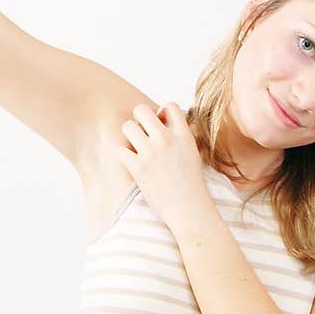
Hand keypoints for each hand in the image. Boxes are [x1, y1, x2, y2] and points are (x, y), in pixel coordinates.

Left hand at [117, 101, 213, 235]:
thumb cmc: (191, 184)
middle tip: (142, 134)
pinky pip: (120, 150)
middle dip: (139, 120)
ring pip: (127, 126)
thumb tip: (165, 119)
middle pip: (141, 110)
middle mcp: (166, 140)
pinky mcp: (138, 168)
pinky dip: (123, 155)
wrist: (188, 208)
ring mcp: (151, 153)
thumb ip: (181, 135)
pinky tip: (131, 162)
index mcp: (183, 134)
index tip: (161, 125)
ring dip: (129, 136)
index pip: (169, 105)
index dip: (162, 112)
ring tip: (136, 147)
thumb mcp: (193, 153)